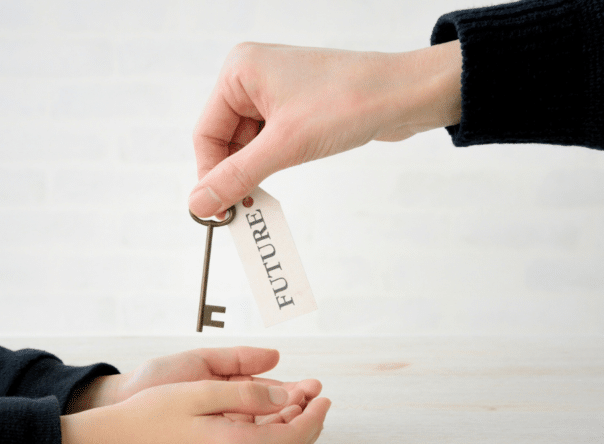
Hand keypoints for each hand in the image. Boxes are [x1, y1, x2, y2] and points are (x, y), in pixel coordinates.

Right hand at [59, 380, 330, 443]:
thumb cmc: (150, 416)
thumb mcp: (200, 393)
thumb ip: (247, 395)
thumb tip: (284, 399)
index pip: (294, 437)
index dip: (314, 416)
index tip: (323, 395)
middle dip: (310, 426)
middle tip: (317, 399)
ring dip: (294, 435)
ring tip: (297, 406)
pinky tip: (269, 422)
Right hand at [188, 40, 461, 217]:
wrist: (406, 94)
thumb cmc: (349, 102)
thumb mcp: (285, 145)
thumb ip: (237, 176)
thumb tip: (197, 203)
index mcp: (240, 71)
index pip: (206, 134)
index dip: (208, 175)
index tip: (216, 210)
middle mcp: (253, 77)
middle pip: (224, 141)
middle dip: (233, 176)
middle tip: (239, 212)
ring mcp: (275, 93)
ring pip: (247, 145)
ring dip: (252, 173)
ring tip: (261, 199)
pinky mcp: (296, 108)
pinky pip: (269, 142)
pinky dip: (270, 165)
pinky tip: (277, 180)